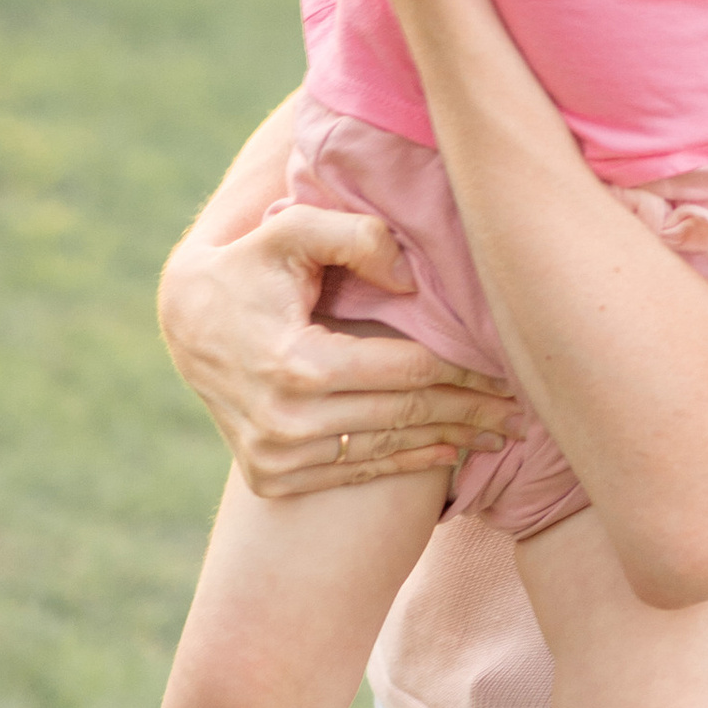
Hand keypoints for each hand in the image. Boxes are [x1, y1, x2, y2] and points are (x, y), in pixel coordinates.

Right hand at [157, 200, 517, 501]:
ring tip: (498, 434)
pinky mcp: (270, 477)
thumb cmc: (249, 265)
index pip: (408, 372)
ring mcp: (276, 457)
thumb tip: (412, 280)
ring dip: (448, 442)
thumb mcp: (293, 230)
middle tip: (523, 414)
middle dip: (471, 414)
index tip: (510, 373)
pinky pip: (354, 472)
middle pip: (406, 415)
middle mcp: (287, 422)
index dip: (465, 373)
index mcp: (298, 364)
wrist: (183, 322)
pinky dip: (404, 464)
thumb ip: (356, 235)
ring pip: (386, 450)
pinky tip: (447, 455)